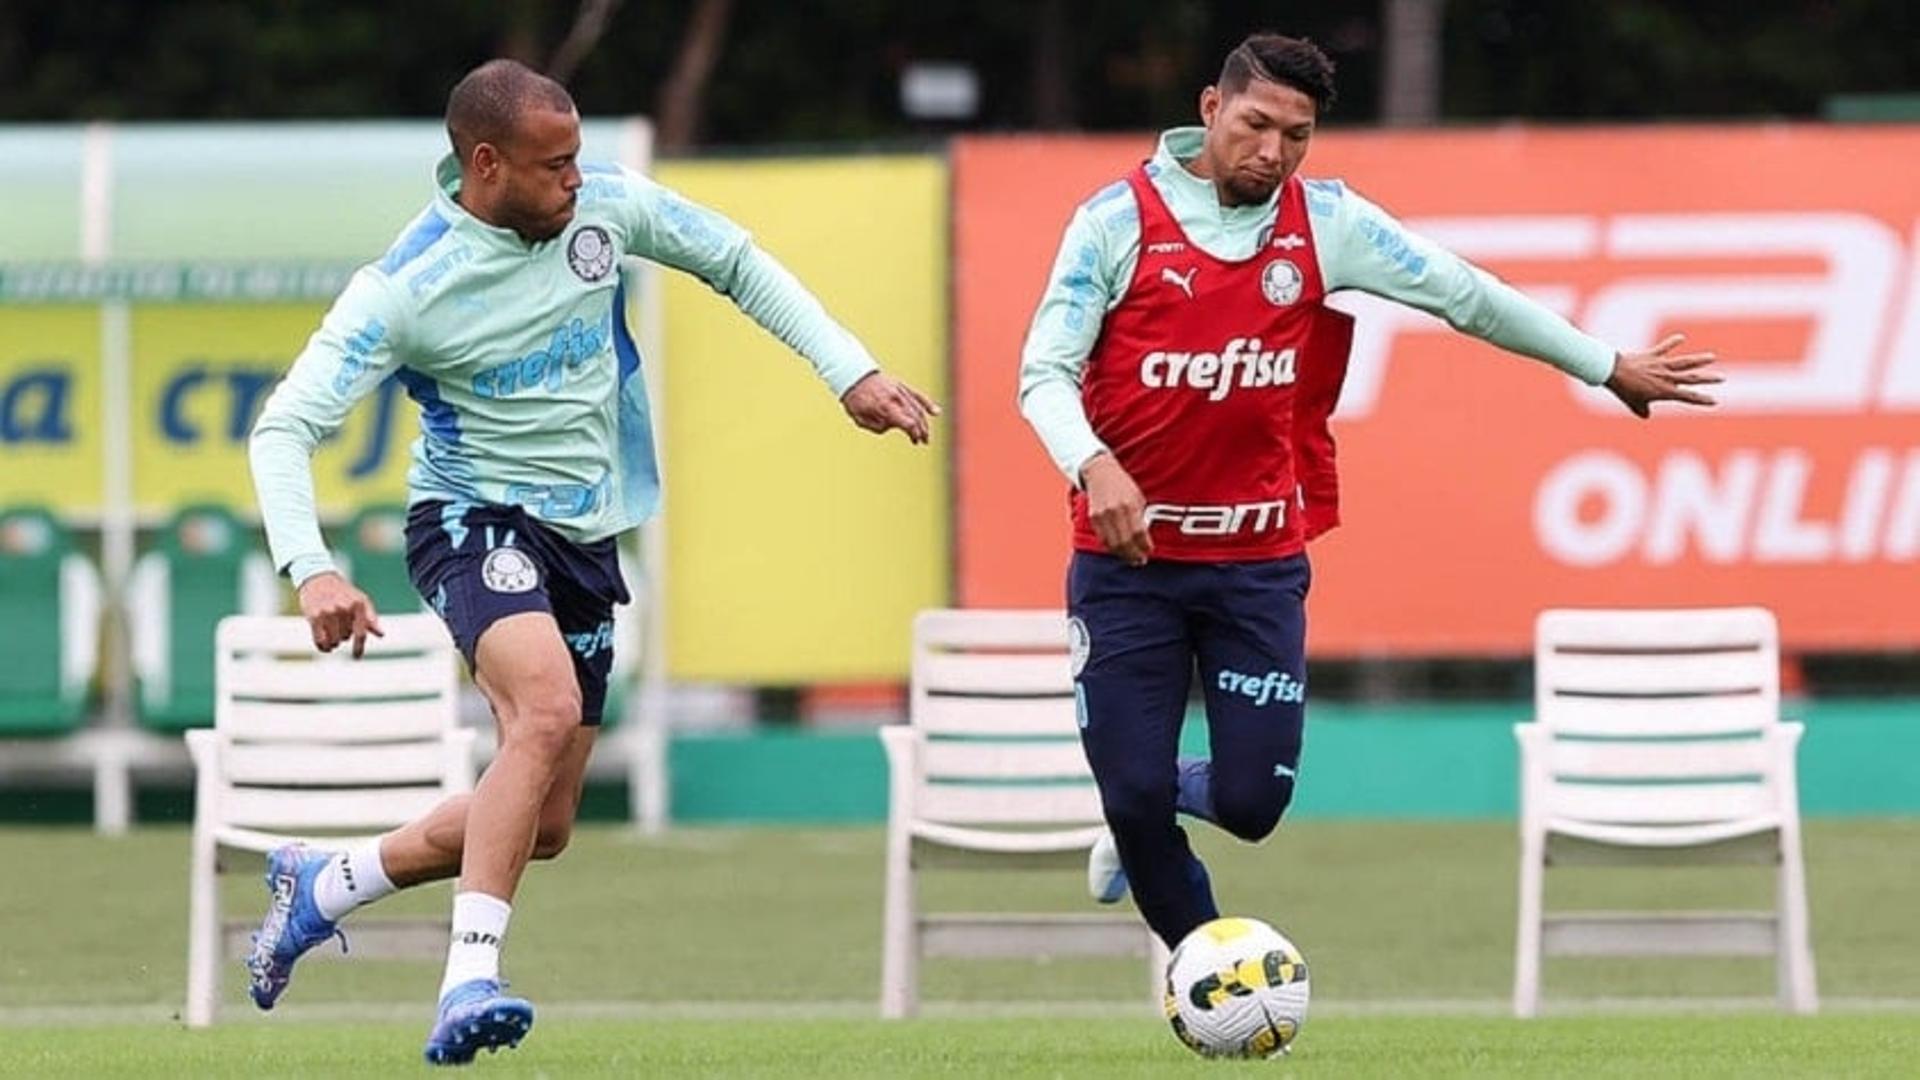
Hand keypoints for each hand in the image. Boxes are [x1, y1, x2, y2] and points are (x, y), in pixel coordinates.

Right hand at [297, 572, 383, 657]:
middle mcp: (344, 609)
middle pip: (346, 637)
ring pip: (333, 641)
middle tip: (339, 625)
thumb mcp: (360, 600)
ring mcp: (328, 612)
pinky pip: (320, 640)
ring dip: (333, 642)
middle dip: (344, 635)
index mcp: (358, 605)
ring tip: (332, 632)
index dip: (359, 648)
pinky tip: (325, 647)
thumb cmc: (343, 592)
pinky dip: (323, 647)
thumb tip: (381, 634)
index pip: (361, 633)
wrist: (319, 578)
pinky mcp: (314, 616)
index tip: (357, 657)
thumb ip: (370, 618)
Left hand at [841, 371, 940, 443]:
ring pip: (918, 408)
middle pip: (915, 416)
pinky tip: (936, 412)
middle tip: (924, 441)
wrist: (853, 376)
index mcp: (886, 407)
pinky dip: (927, 403)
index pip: (908, 422)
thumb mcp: (861, 419)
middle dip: (921, 430)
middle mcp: (896, 398)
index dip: (914, 432)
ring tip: (926, 434)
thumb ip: (878, 427)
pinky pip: (917, 395)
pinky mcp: (901, 386)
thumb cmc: (855, 400)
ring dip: (924, 422)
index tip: (915, 441)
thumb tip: (892, 427)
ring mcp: (900, 390)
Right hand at [1081, 453, 1151, 566]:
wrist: (1100, 472)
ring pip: (1113, 543)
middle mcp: (1115, 511)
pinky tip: (1119, 550)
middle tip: (1141, 560)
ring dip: (1123, 554)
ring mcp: (1102, 516)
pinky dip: (1112, 548)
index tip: (1149, 551)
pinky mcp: (1094, 518)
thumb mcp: (1137, 497)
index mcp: (1129, 504)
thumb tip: (1144, 537)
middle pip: (1125, 541)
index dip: (1144, 545)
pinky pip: (1103, 539)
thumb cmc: (1123, 485)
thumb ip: (1140, 516)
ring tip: (1131, 559)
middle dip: (1134, 554)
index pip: (1138, 533)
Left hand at [1604, 334, 1721, 417]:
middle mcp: (1666, 378)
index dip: (1701, 400)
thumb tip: (1646, 415)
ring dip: (1698, 360)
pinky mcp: (1653, 355)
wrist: (1613, 372)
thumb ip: (1642, 410)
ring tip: (1711, 357)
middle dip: (1707, 379)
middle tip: (1722, 378)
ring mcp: (1660, 365)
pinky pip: (1664, 348)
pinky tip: (1681, 337)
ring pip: (1684, 362)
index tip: (1714, 401)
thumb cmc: (1623, 390)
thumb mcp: (1634, 404)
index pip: (1687, 397)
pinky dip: (1672, 343)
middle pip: (1691, 378)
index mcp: (1664, 391)